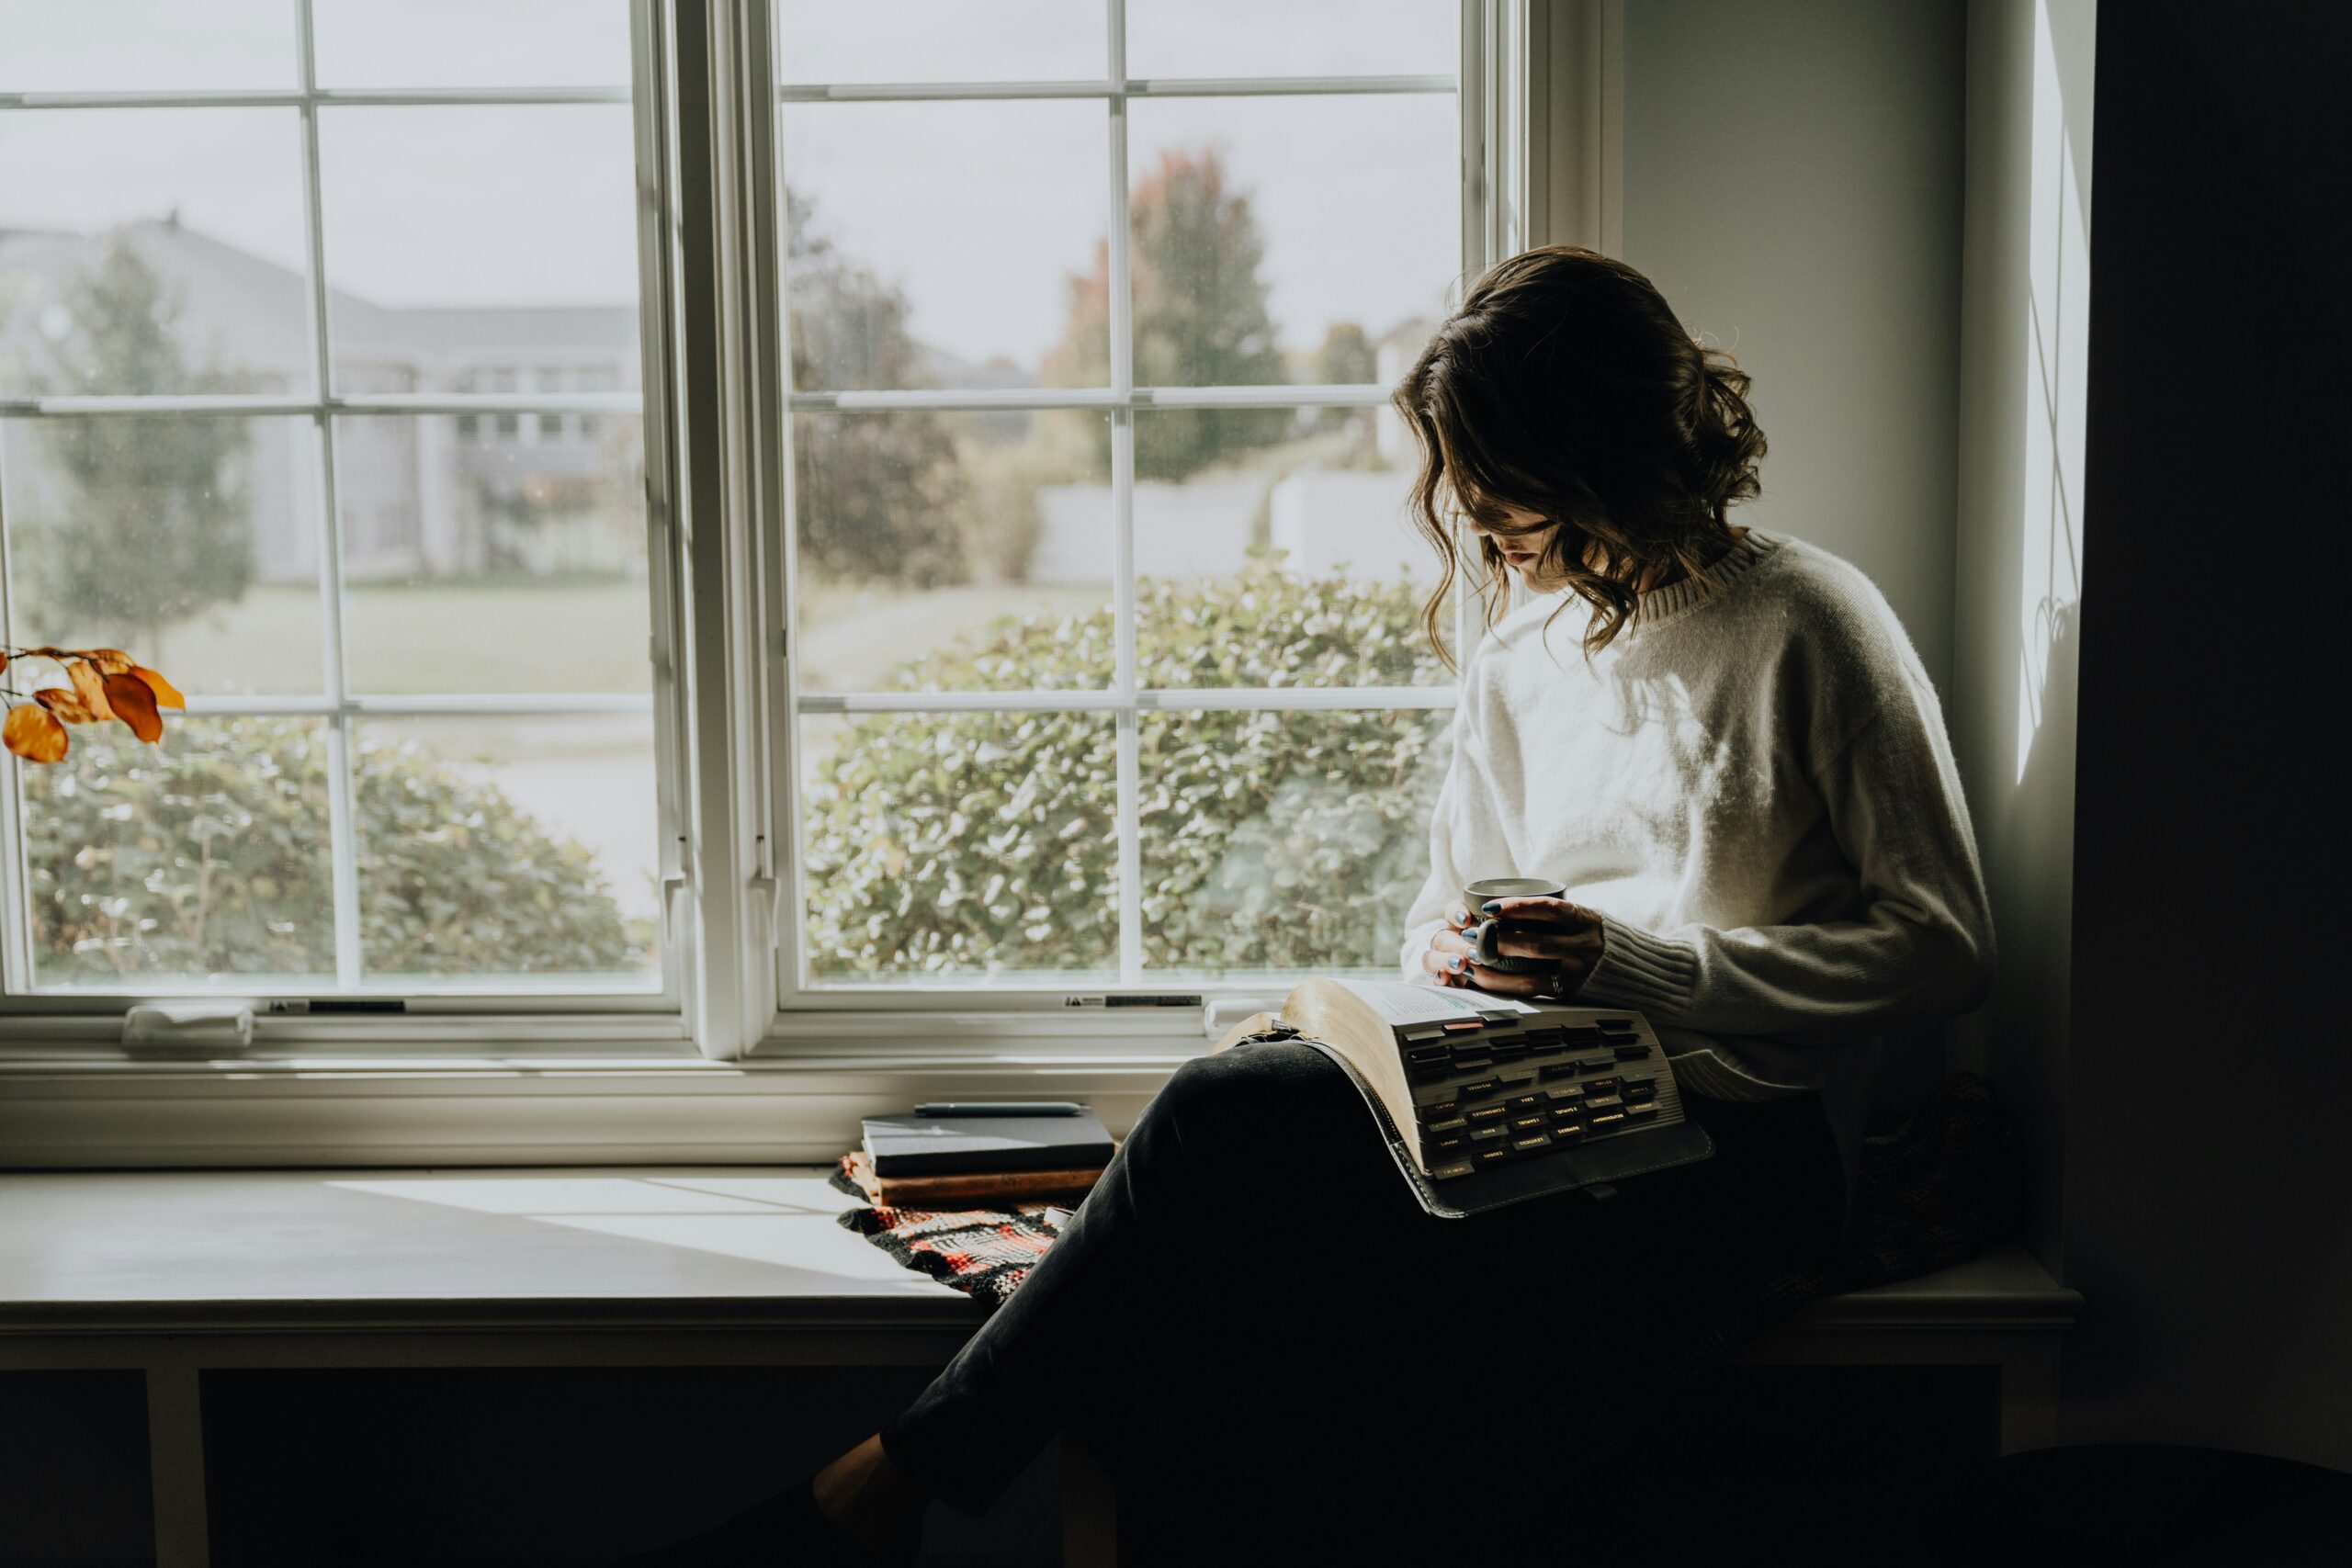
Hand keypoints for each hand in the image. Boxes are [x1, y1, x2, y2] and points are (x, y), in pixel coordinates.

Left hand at [1419, 896, 1604, 998]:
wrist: (1624, 963)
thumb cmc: (1583, 931)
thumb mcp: (1575, 915)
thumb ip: (1546, 910)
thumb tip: (1493, 903)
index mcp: (1584, 919)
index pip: (1550, 909)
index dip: (1518, 907)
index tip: (1488, 906)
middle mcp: (1584, 946)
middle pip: (1537, 943)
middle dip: (1498, 940)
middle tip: (1469, 934)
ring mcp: (1577, 972)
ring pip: (1531, 973)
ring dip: (1495, 967)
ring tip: (1469, 959)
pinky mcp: (1567, 991)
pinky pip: (1531, 990)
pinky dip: (1503, 985)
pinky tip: (1482, 979)